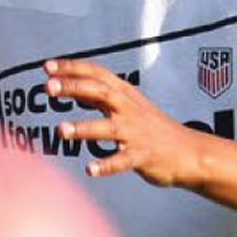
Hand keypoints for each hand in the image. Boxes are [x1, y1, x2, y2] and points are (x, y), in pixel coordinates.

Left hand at [44, 58, 209, 187]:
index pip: (97, 73)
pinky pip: (123, 161)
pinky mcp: (143, 156)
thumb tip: (66, 82)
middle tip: (48, 87)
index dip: (72, 68)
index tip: (47, 66)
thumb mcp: (127, 105)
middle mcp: (129, 110)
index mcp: (125, 95)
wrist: (189, 152)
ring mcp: (136, 133)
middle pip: (101, 92)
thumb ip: (98, 95)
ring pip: (108, 128)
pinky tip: (90, 170)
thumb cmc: (152, 127)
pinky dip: (106, 165)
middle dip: (74, 88)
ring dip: (84, 128)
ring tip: (61, 130)